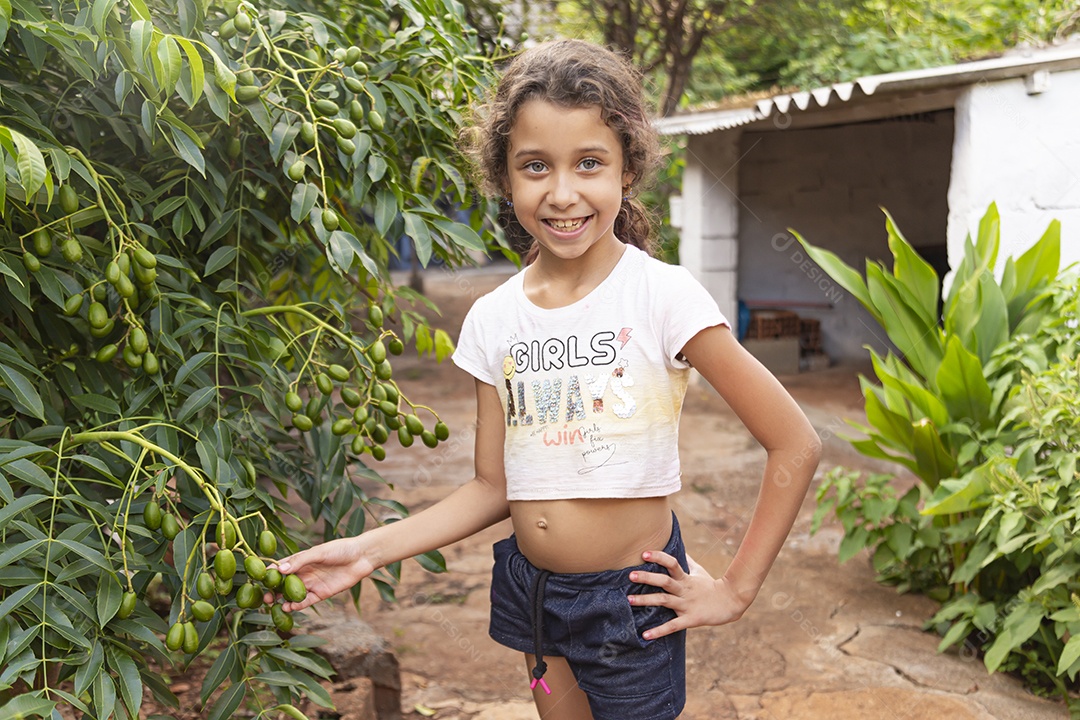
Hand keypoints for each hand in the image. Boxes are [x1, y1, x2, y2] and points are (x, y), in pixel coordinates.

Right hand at [265, 536, 376, 611]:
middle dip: (273, 591)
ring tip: (275, 604)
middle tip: (264, 598)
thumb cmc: (340, 549)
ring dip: (283, 600)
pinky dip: (297, 605)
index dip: (270, 573)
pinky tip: (289, 607)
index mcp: (302, 560)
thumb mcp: (319, 552)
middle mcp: (305, 573)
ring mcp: (313, 584)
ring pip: (293, 594)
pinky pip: (306, 601)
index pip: (282, 567)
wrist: (362, 557)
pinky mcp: (322, 593)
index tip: (258, 579)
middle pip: (285, 584)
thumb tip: (280, 569)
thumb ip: (300, 560)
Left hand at [626, 551, 754, 639]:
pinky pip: (672, 626)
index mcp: (686, 578)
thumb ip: (687, 561)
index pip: (672, 563)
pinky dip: (659, 631)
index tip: (644, 553)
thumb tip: (680, 548)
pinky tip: (645, 635)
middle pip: (665, 581)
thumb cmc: (712, 586)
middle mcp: (684, 590)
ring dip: (646, 600)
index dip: (659, 557)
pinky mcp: (690, 619)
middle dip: (647, 578)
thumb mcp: (699, 572)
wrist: (730, 602)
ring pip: (664, 600)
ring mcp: (687, 605)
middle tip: (630, 574)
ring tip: (629, 600)